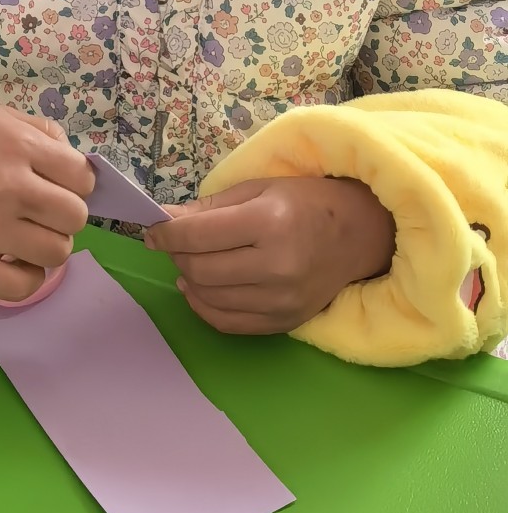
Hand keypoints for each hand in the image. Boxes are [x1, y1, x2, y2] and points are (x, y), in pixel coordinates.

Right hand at [0, 105, 93, 301]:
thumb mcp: (0, 119)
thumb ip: (45, 135)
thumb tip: (82, 173)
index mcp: (18, 145)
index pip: (83, 179)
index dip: (73, 185)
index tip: (52, 188)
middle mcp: (6, 185)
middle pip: (75, 218)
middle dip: (62, 217)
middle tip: (36, 213)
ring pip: (57, 253)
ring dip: (46, 247)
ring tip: (23, 236)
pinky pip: (24, 286)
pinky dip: (27, 278)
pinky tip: (13, 260)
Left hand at [145, 177, 395, 334]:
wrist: (358, 235)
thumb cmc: (307, 202)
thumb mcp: (259, 189)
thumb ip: (210, 208)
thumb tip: (165, 221)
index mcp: (269, 222)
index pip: (198, 235)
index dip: (166, 234)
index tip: (153, 231)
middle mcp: (275, 266)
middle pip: (200, 270)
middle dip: (177, 256)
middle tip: (175, 244)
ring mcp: (280, 300)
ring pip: (209, 298)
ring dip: (188, 280)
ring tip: (189, 263)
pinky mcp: (283, 322)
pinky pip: (227, 323)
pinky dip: (204, 307)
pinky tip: (199, 289)